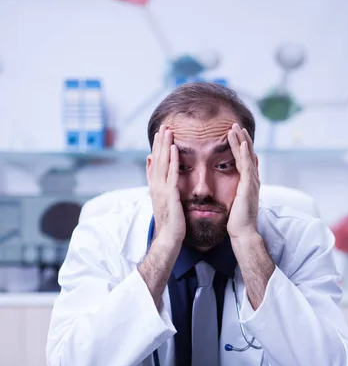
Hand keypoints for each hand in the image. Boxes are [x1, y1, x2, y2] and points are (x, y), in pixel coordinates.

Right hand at [147, 125, 185, 250]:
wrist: (168, 240)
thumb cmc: (170, 225)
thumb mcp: (165, 205)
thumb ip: (164, 191)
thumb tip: (166, 187)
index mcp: (155, 188)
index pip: (154, 164)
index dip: (156, 149)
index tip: (158, 135)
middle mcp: (156, 187)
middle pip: (156, 159)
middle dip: (159, 142)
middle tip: (163, 126)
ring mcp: (161, 190)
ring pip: (162, 163)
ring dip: (164, 145)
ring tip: (167, 130)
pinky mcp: (170, 195)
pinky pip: (171, 173)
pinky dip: (172, 160)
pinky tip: (174, 148)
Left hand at [227, 123, 259, 240]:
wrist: (243, 234)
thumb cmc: (236, 223)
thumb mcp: (233, 204)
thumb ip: (232, 194)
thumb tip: (224, 191)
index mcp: (248, 184)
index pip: (244, 160)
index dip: (240, 147)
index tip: (234, 135)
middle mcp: (252, 181)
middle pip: (247, 154)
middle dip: (241, 139)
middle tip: (235, 125)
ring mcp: (252, 183)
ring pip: (247, 156)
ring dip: (241, 141)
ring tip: (235, 127)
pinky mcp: (248, 187)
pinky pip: (247, 166)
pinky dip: (244, 153)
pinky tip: (242, 142)